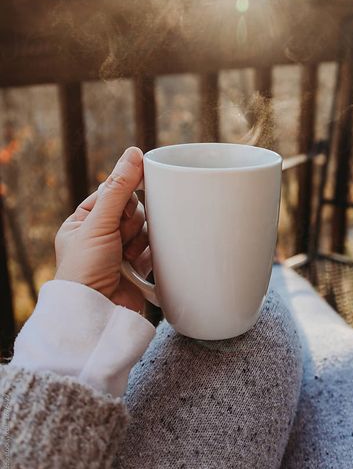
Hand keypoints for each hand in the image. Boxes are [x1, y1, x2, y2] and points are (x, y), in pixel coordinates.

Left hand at [54, 147, 151, 311]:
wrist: (97, 314)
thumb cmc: (86, 270)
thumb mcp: (99, 223)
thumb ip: (119, 188)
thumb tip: (133, 154)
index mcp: (82, 224)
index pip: (112, 194)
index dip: (122, 200)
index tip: (122, 212)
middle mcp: (100, 238)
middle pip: (132, 210)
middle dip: (132, 223)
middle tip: (122, 238)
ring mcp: (119, 255)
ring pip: (145, 229)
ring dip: (140, 240)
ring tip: (127, 257)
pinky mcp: (136, 270)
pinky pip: (154, 250)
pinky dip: (152, 254)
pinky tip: (142, 261)